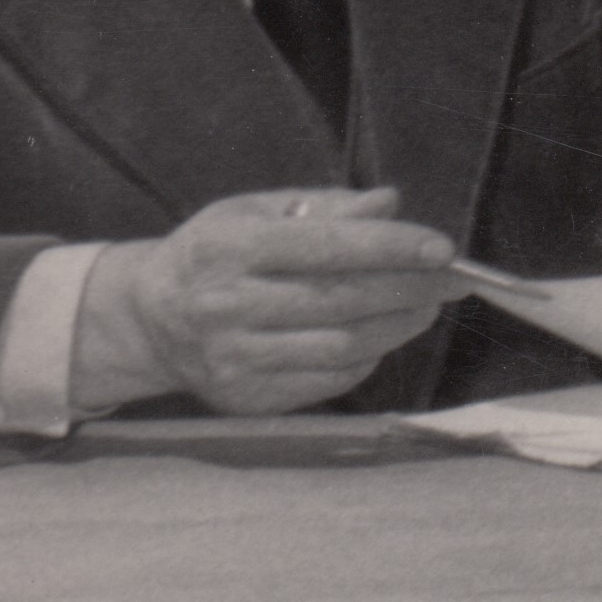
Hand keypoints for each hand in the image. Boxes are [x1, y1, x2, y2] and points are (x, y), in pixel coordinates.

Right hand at [76, 188, 457, 417]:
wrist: (147, 320)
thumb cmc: (215, 253)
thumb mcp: (256, 210)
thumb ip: (325, 206)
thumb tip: (389, 203)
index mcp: (228, 248)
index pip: (323, 247)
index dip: (389, 247)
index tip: (442, 247)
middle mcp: (226, 307)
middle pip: (339, 300)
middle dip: (409, 288)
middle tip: (454, 278)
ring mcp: (233, 359)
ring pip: (340, 345)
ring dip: (399, 325)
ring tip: (428, 304)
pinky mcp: (245, 398)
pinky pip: (327, 380)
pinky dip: (367, 356)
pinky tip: (383, 334)